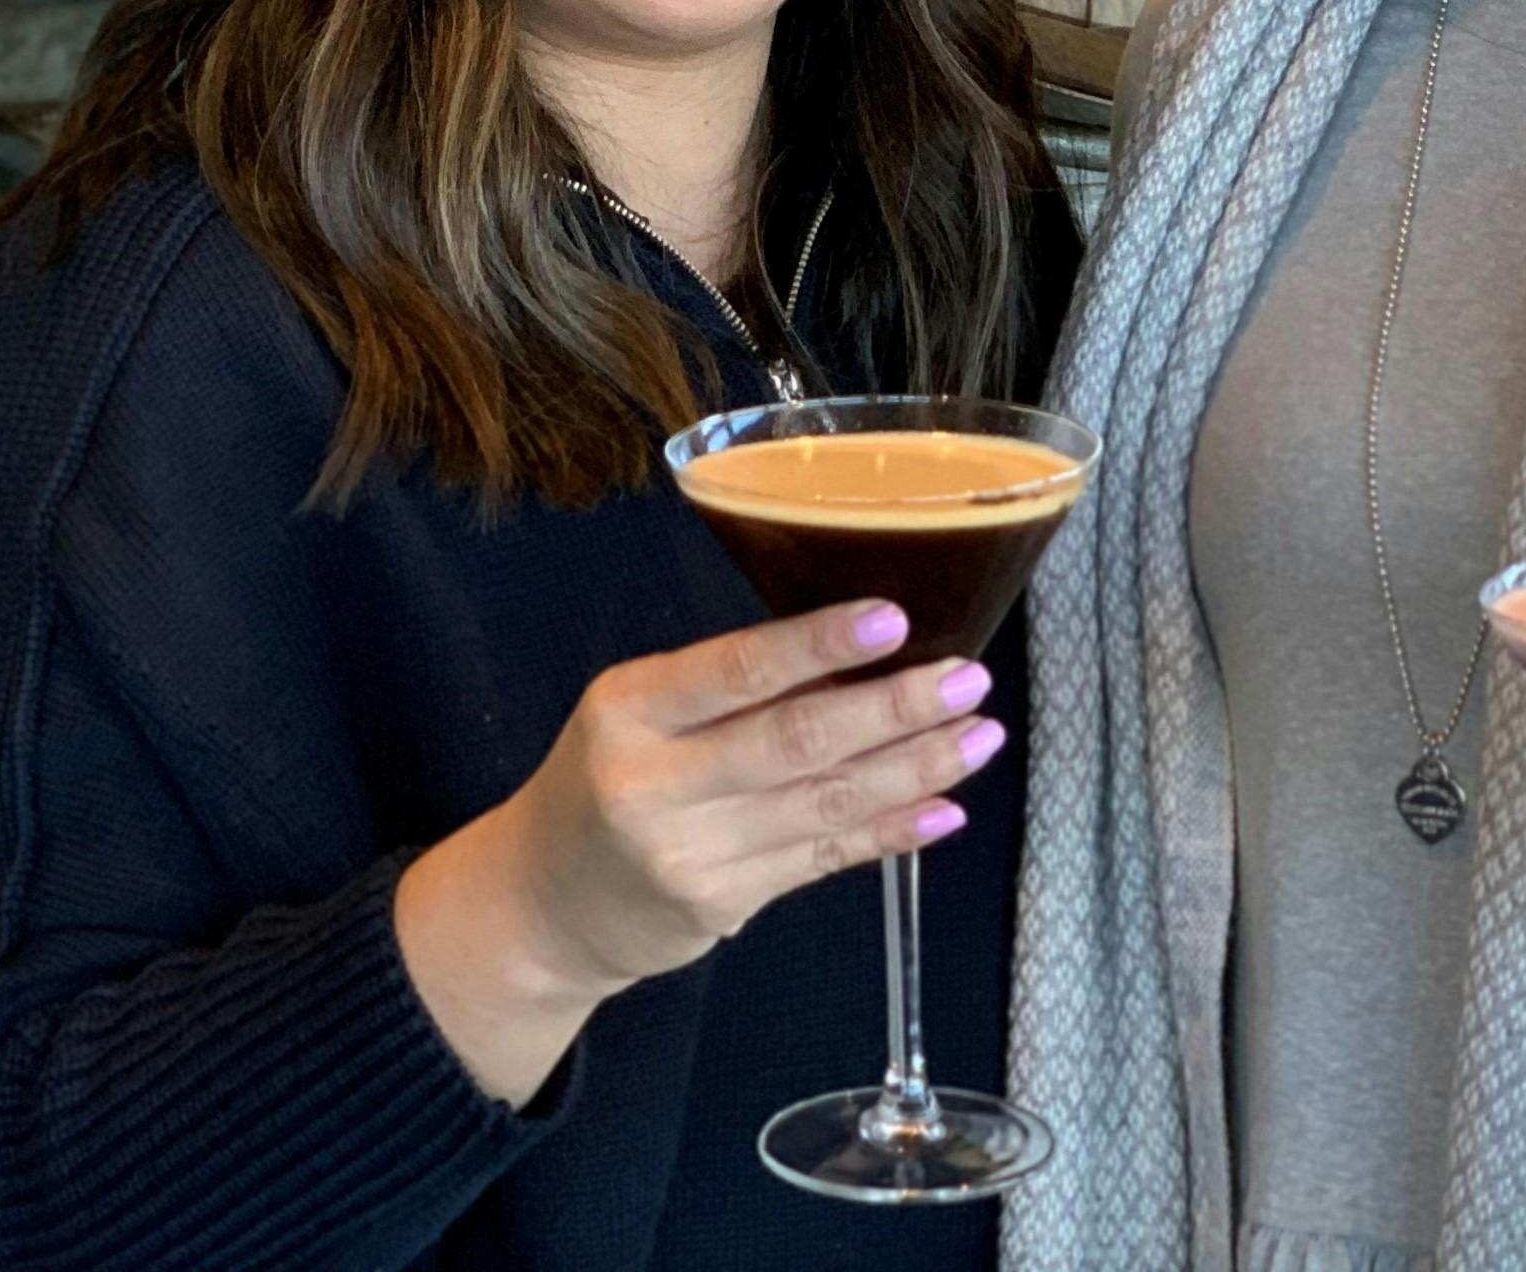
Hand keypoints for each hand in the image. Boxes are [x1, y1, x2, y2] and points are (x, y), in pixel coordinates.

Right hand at [394, 598, 1000, 1098]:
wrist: (545, 903)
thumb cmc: (606, 777)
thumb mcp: (636, 713)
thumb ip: (726, 692)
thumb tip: (857, 655)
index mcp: (629, 708)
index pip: (735, 671)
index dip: (818, 645)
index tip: (895, 618)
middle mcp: (656, 782)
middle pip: (796, 741)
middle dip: (895, 708)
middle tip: (969, 679)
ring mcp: (692, 853)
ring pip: (824, 802)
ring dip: (914, 768)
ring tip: (980, 735)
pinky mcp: (724, 906)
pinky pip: (824, 860)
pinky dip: (891, 833)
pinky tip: (945, 809)